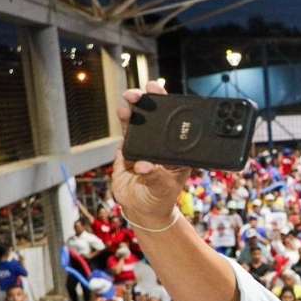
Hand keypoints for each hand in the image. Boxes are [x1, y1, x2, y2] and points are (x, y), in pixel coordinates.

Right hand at [112, 81, 190, 227]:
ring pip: (140, 120)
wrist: (141, 209)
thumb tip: (143, 166)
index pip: (178, 126)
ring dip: (135, 107)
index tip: (169, 99)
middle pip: (157, 117)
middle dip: (151, 101)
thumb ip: (153, 177)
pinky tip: (123, 111)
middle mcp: (162, 144)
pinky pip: (127, 130)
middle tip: (146, 91)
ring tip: (130, 99)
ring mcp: (145, 144)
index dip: (173, 109)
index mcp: (178, 152)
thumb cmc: (159, 199)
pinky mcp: (129, 147)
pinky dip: (124, 119)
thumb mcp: (161, 189)